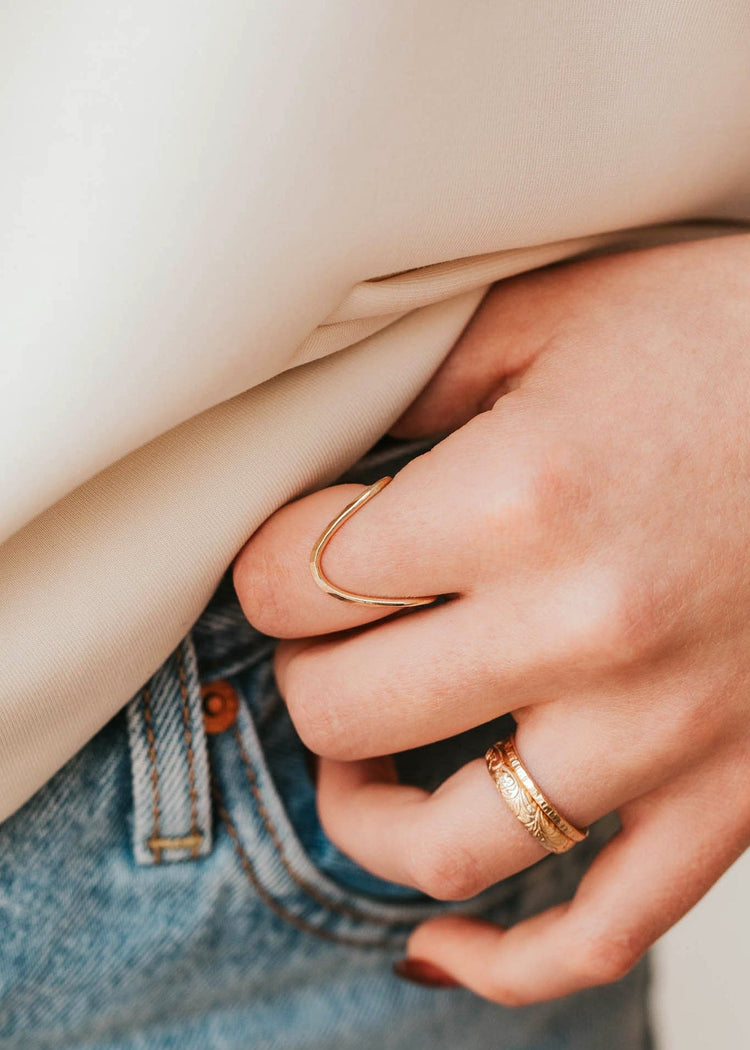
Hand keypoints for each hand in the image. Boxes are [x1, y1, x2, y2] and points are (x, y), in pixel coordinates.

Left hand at [233, 233, 749, 1003]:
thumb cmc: (730, 337)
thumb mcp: (555, 314)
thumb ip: (420, 383)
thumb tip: (330, 453)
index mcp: (520, 498)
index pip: (298, 579)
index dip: (263, 569)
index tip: (282, 557)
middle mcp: (585, 630)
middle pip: (343, 712)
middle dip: (303, 670)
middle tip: (319, 639)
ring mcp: (662, 731)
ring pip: (446, 845)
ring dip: (364, 814)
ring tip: (355, 771)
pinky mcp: (729, 792)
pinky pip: (602, 930)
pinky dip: (505, 963)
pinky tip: (446, 945)